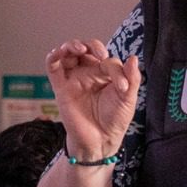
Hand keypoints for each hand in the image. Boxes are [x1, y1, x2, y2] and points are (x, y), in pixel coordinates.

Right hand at [45, 39, 140, 160]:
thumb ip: (131, 79)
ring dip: (71, 45)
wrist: (100, 141)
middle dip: (92, 45)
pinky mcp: (61, 88)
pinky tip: (58, 53)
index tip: (123, 88)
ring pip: (68, 53)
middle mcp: (89, 73)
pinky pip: (53, 68)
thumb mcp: (128, 99)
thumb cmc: (115, 120)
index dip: (116, 70)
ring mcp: (74, 79)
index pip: (108, 61)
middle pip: (86, 49)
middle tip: (101, 55)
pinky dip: (53, 57)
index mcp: (106, 74)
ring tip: (80, 49)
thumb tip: (133, 58)